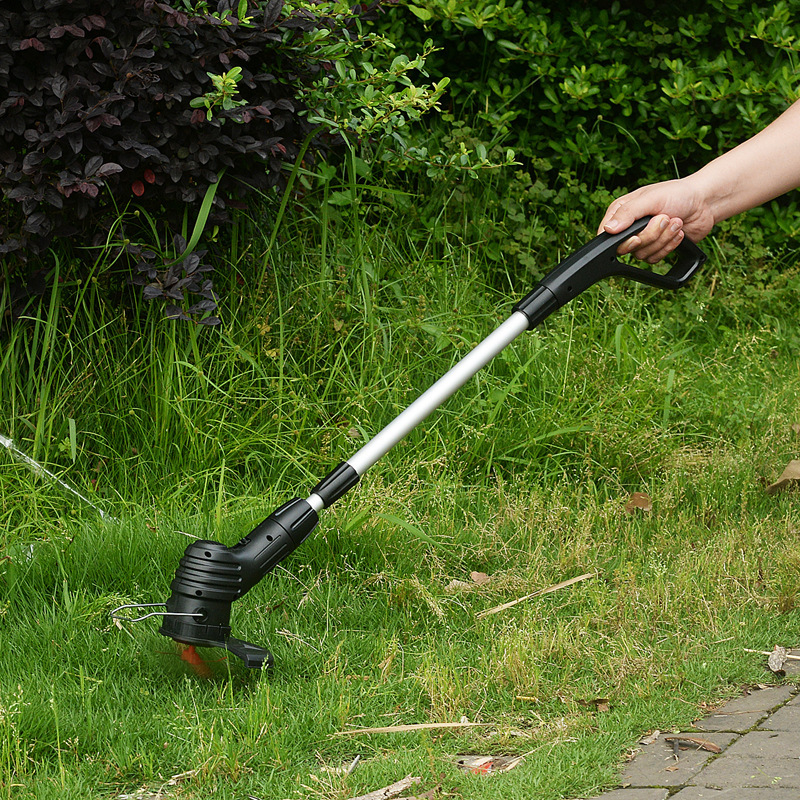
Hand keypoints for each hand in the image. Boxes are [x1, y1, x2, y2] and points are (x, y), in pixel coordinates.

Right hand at [598, 179, 715, 261]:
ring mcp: (643, 239)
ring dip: (663, 239)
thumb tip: (608, 229)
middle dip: (650, 235)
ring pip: (642, 255)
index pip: (607, 235)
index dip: (620, 240)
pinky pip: (655, 259)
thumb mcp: (650, 199)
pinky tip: (678, 232)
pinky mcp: (656, 249)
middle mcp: (629, 227)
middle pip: (627, 248)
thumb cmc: (678, 194)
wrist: (704, 204)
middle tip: (665, 218)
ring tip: (675, 221)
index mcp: (622, 212)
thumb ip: (628, 213)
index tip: (636, 236)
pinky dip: (669, 246)